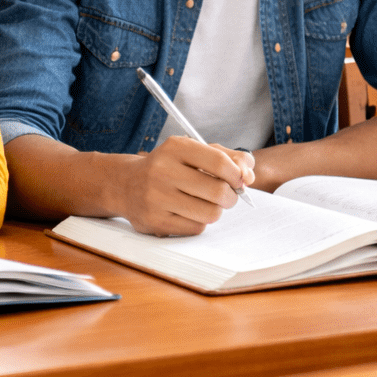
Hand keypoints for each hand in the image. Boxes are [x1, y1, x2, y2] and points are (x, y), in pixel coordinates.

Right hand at [111, 135, 254, 236]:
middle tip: (226, 195)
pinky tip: (187, 212)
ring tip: (205, 203)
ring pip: (210, 213)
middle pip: (218, 191)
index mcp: (175, 148)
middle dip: (231, 196)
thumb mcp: (193, 152)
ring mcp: (157, 197)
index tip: (239, 180)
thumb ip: (227, 157)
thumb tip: (249, 176)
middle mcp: (163, 170)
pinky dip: (199, 222)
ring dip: (215, 211)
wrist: (126, 184)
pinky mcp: (155, 221)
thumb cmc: (169, 166)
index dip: (237, 175)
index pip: (220, 163)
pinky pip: (196, 228)